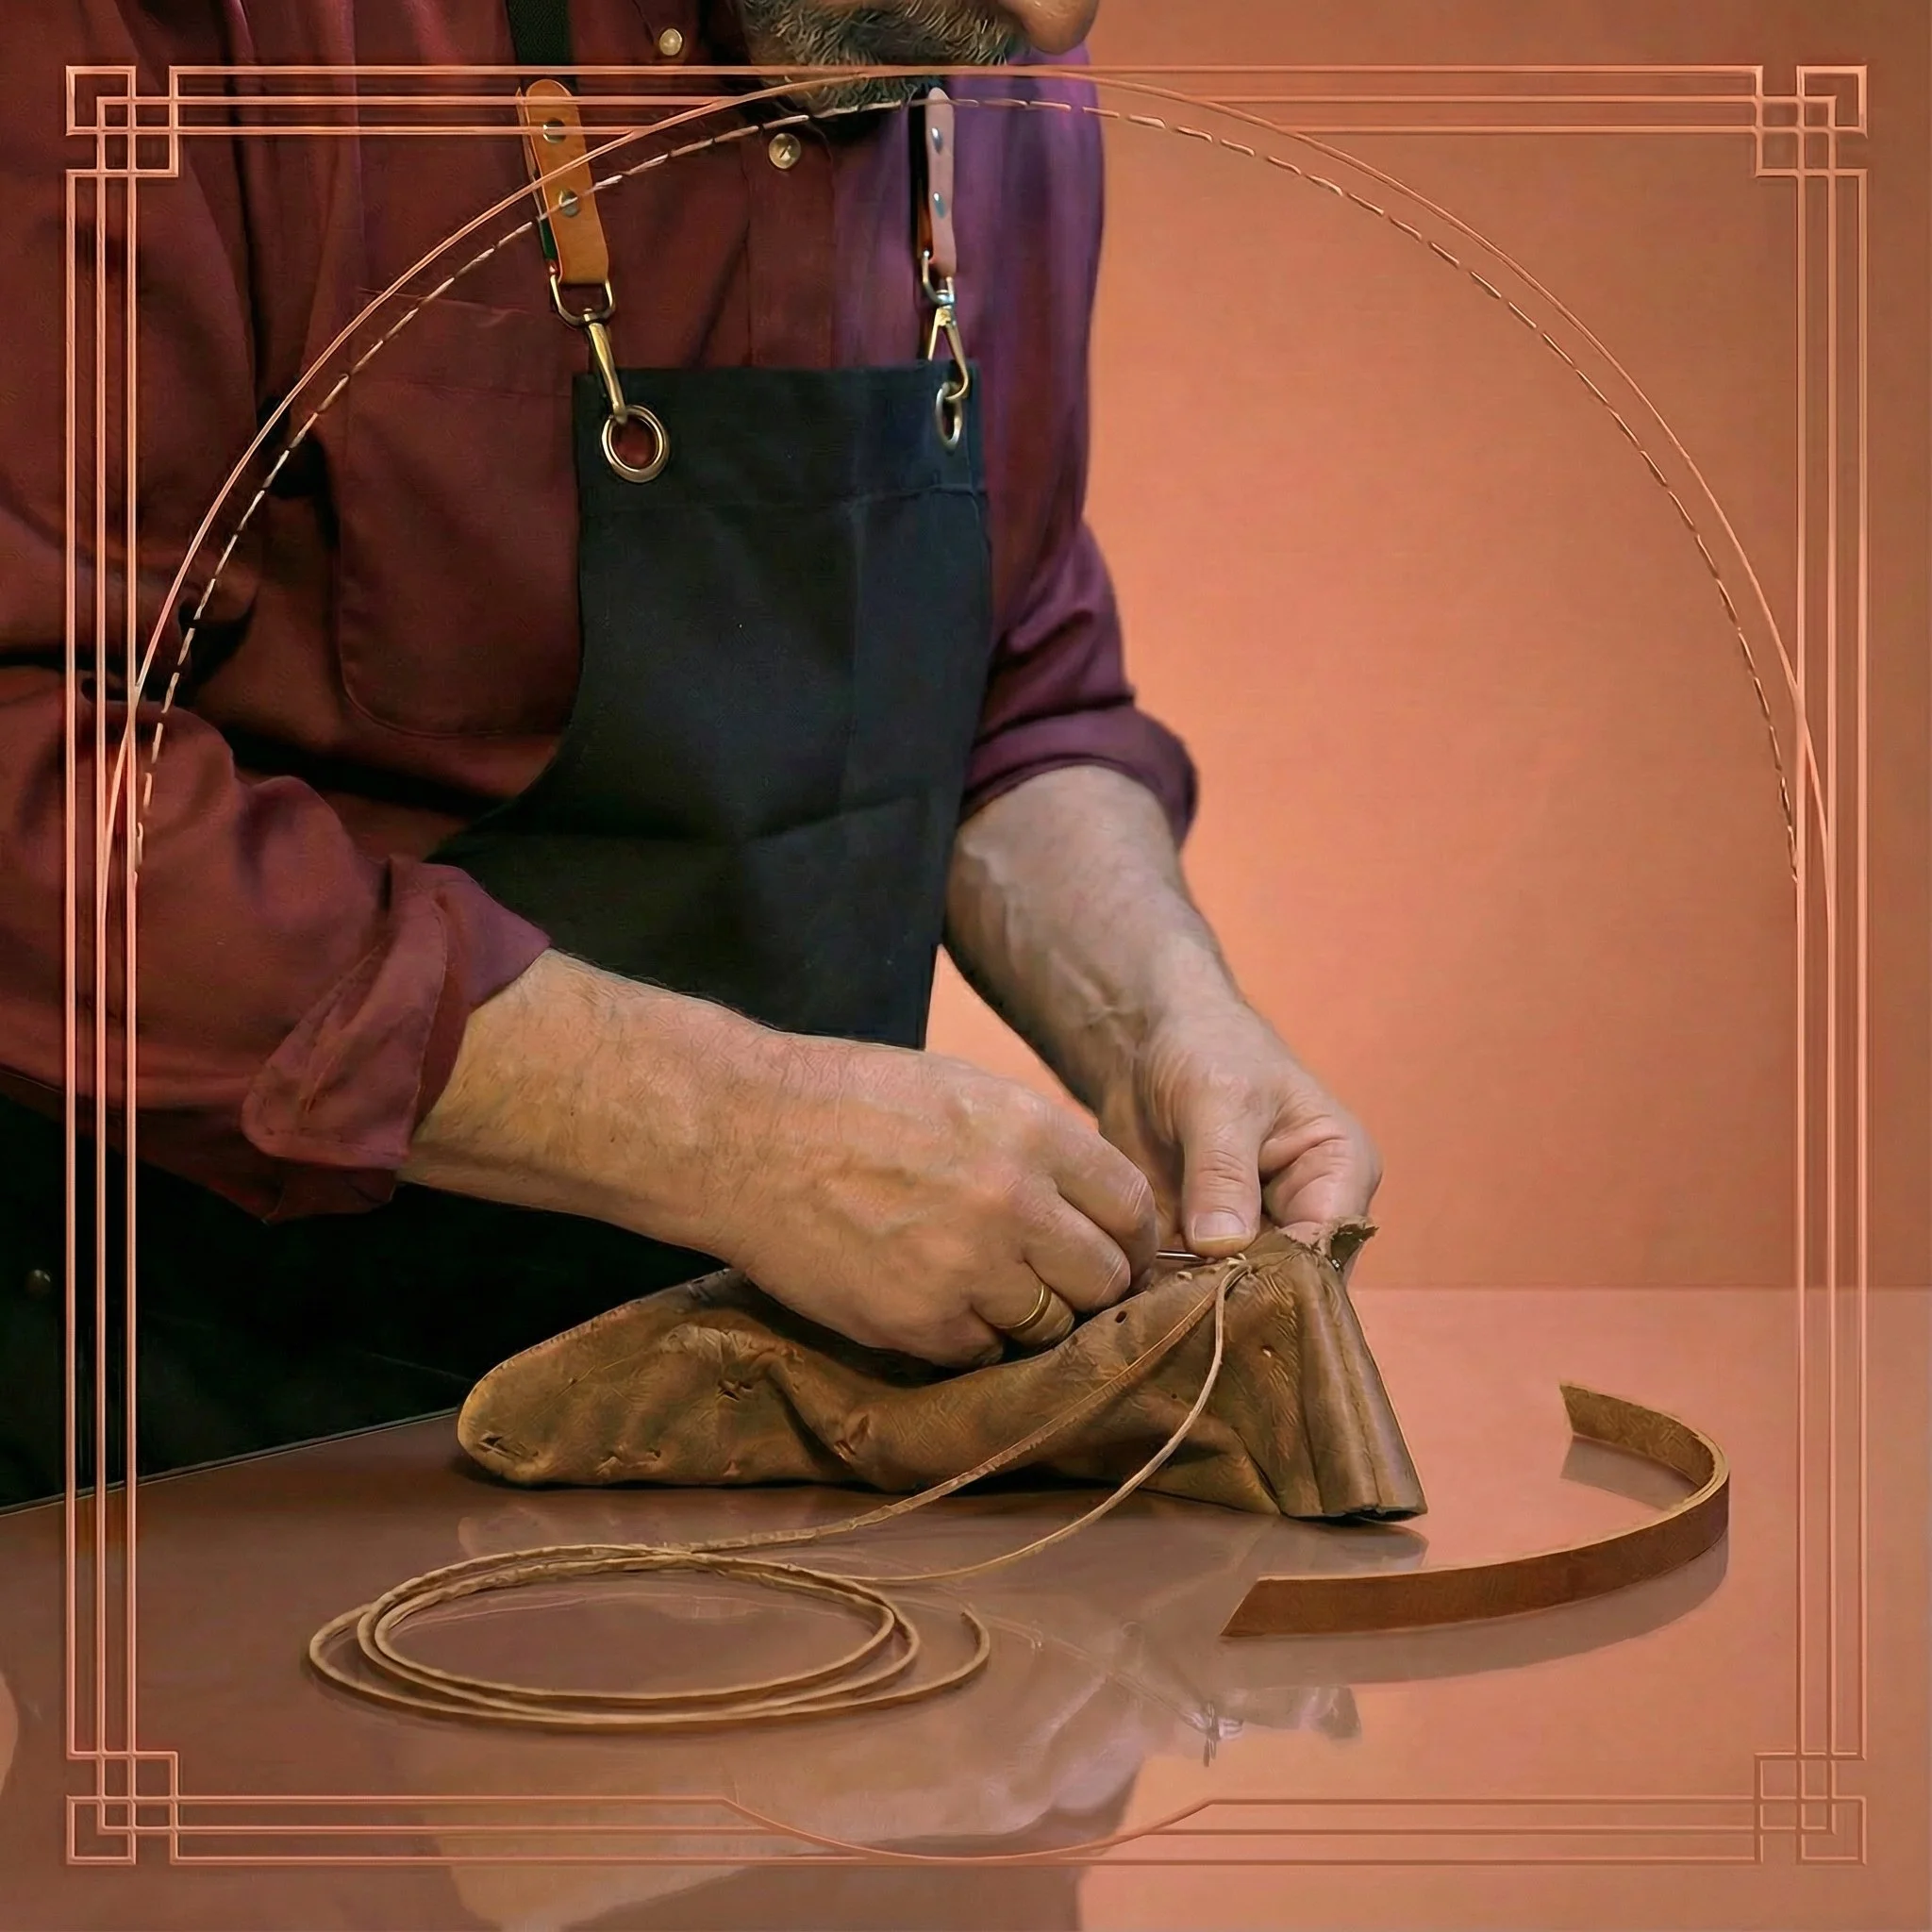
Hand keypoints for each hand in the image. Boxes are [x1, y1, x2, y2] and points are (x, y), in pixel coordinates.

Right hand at [705, 1035, 1158, 1367]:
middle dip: (1090, 1284)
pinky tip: (933, 1297)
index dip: (1131, 1236)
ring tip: (981, 1283)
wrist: (746, 1136)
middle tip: (1056, 1279)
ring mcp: (968, 1269)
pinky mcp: (919, 1322)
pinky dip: (969, 1336)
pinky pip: (982, 1352)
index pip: (1133, 1209)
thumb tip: (1095, 1204)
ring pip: (1050, 1325)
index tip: (1114, 1248)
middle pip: (1105, 1278)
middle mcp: (1014, 1203)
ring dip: (1029, 1314)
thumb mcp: (965, 1090)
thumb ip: (1038, 1147)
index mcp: (1032, 1133)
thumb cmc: (851, 1101)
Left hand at [1095, 995, 1381, 1287]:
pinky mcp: (1202, 1250)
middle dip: (1240, 1303)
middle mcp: (1306, 1216)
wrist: (1146, 1043)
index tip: (1227, 1293)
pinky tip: (1136, 1312)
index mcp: (1339, 1173)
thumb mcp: (1217, 1098)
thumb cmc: (1205, 1048)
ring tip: (1157, 1318)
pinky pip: (1192, 1290)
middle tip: (1185, 1315)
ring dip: (1199, 1309)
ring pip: (1239, 1297)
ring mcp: (1254, 1238)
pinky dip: (1166, 1301)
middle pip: (1287, 1285)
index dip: (1283, 1279)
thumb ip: (1222, 1171)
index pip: (1325, 1245)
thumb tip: (1222, 1246)